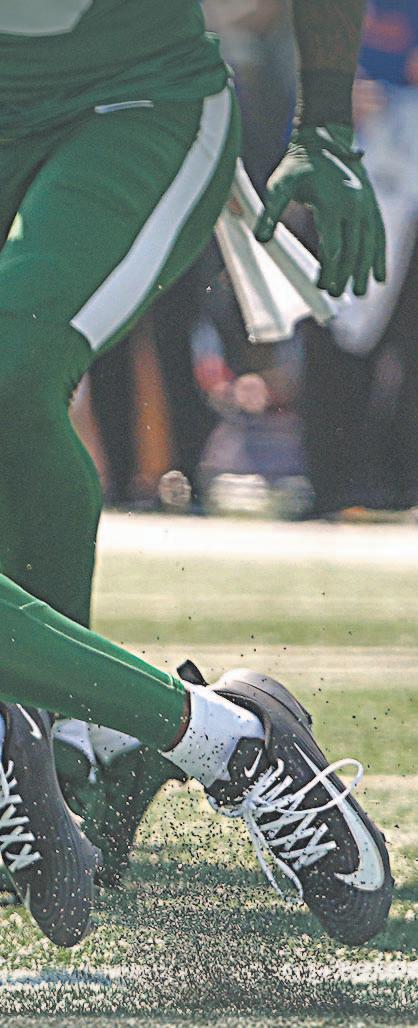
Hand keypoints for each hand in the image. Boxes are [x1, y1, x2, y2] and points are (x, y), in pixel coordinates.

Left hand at [255, 124, 385, 296]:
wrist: (324, 140)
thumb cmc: (297, 166)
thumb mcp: (279, 185)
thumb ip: (270, 212)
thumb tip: (261, 239)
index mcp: (332, 203)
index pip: (334, 246)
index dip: (329, 269)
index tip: (322, 287)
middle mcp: (353, 205)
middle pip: (352, 249)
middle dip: (346, 274)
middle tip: (339, 295)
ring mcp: (366, 205)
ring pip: (368, 244)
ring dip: (365, 270)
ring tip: (360, 293)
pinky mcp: (371, 206)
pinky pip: (378, 235)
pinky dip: (380, 256)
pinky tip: (380, 277)